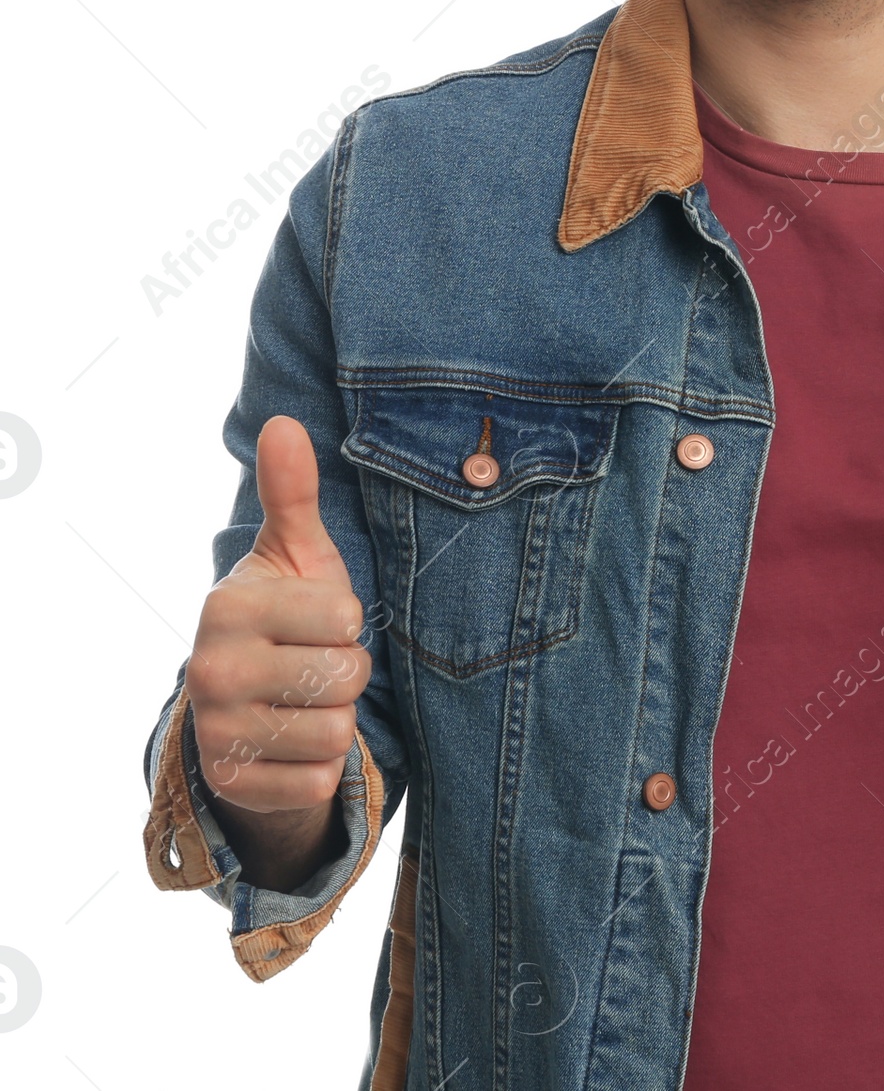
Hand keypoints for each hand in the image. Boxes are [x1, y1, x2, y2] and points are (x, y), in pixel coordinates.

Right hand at [185, 416, 371, 812]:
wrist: (249, 702)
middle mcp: (211, 671)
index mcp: (229, 607)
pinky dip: (320, 768)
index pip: (344, 619)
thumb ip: (293, 492)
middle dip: (349, 672)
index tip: (321, 620)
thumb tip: (284, 422)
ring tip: (307, 700)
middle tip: (317, 663)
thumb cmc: (289, 614)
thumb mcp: (295, 553)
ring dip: (337, 720)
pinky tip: (296, 742)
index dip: (348, 621)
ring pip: (336, 734)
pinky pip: (318, 782)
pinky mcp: (233, 786)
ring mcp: (217, 733)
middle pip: (345, 679)